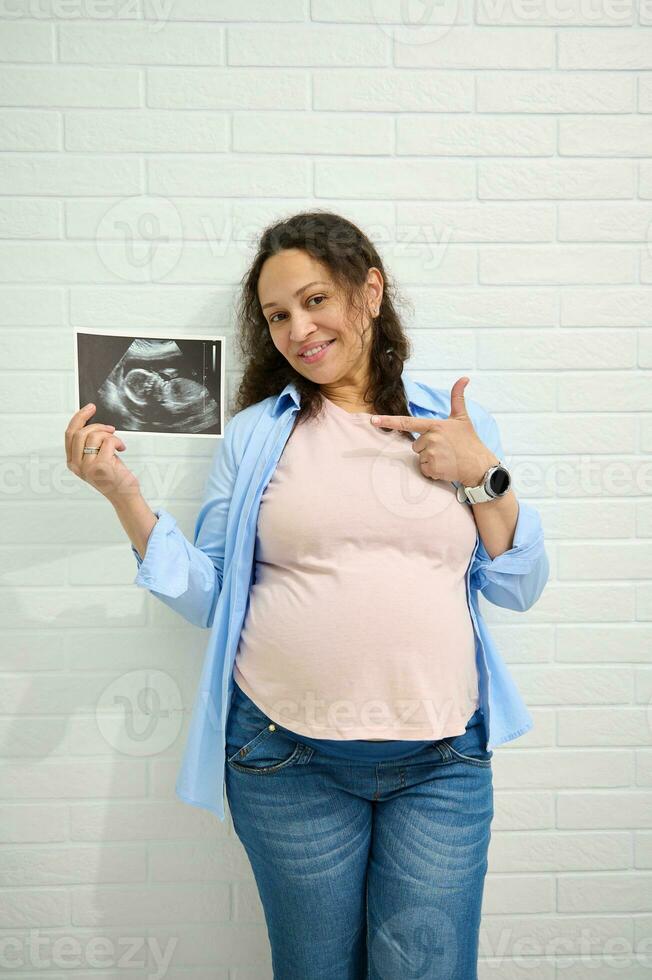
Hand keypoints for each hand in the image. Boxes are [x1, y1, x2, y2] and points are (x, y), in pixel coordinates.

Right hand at [65, 403, 139, 501]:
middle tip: (110, 429)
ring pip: (94, 435)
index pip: (69, 434)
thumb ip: (88, 445)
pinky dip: (117, 441)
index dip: (79, 418)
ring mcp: (88, 466)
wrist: (124, 495)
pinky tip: (121, 448)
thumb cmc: (112, 476)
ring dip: (109, 435)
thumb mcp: (94, 459)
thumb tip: (91, 423)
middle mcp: (77, 465)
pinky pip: (108, 441)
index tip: (89, 408)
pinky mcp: (101, 466)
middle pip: (80, 432)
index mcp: (72, 462)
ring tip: (116, 444)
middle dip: (97, 425)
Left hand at [370, 377, 498, 485]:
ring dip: (430, 460)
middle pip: (416, 445)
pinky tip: (445, 467)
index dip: (388, 421)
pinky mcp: (433, 468)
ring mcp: (431, 454)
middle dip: (427, 448)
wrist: (480, 466)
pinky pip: (423, 469)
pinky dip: (433, 471)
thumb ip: (457, 398)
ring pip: (419, 457)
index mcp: (435, 425)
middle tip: (445, 449)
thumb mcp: (463, 418)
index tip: (373, 420)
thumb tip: (464, 378)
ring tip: (446, 458)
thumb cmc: (470, 442)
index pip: (407, 422)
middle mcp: (431, 438)